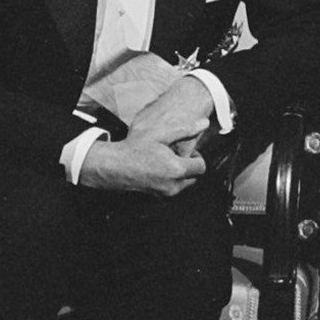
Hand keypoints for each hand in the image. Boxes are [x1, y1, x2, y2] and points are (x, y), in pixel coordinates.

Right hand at [79, 75, 213, 194]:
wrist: (114, 166)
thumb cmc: (135, 148)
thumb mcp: (160, 134)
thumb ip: (185, 129)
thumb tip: (205, 123)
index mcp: (177, 169)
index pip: (202, 166)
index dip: (196, 156)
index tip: (186, 149)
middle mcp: (174, 185)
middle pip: (195, 176)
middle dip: (191, 165)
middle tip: (176, 154)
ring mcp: (166, 193)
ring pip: (186, 183)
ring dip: (182, 173)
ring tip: (167, 160)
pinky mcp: (159, 196)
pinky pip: (175, 188)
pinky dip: (173, 179)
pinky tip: (160, 168)